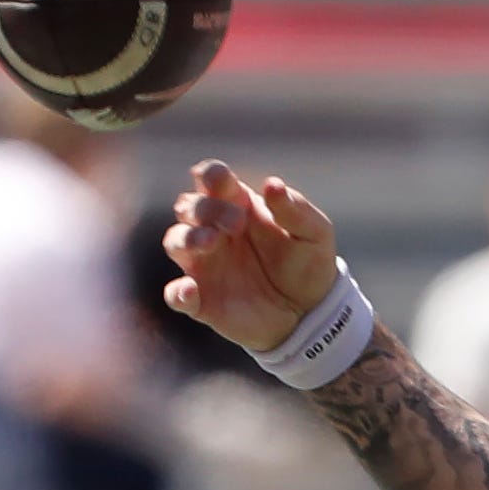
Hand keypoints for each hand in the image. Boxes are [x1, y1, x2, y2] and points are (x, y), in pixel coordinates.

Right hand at [161, 160, 341, 351]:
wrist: (311, 314)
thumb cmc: (309, 264)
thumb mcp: (314, 233)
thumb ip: (294, 209)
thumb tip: (272, 184)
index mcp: (239, 205)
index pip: (212, 180)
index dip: (210, 175)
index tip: (220, 181)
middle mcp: (214, 230)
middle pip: (188, 206)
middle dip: (206, 209)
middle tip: (237, 224)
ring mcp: (205, 265)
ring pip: (174, 242)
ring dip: (187, 238)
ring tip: (210, 243)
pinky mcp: (202, 301)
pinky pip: (176, 295)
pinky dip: (176, 293)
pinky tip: (190, 291)